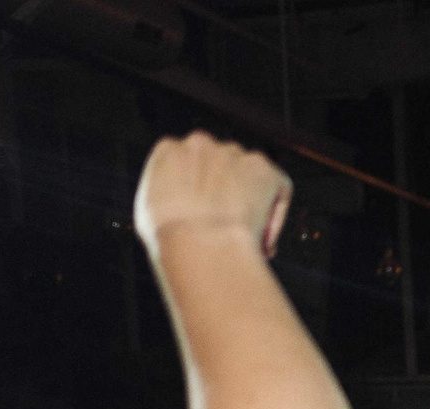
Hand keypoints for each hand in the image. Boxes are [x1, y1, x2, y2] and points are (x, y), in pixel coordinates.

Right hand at [133, 132, 291, 258]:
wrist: (199, 243)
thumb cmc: (172, 238)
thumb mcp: (151, 212)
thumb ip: (167, 198)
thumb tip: (182, 211)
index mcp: (169, 151)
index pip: (188, 163)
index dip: (201, 191)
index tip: (206, 214)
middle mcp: (200, 144)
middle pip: (220, 166)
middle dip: (227, 193)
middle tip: (228, 227)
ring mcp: (233, 153)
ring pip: (250, 177)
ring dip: (252, 203)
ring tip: (247, 239)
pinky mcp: (262, 167)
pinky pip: (278, 188)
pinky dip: (275, 213)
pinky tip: (265, 237)